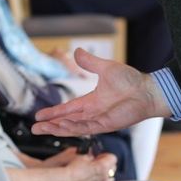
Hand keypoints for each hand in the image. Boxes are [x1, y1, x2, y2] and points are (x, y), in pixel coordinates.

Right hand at [32, 48, 170, 136]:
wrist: (146, 89)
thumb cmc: (130, 80)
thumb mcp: (104, 67)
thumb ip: (89, 61)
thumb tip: (76, 51)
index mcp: (91, 101)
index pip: (67, 108)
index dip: (54, 112)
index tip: (40, 115)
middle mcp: (92, 113)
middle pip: (66, 121)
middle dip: (50, 125)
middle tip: (34, 128)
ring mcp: (98, 120)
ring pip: (73, 127)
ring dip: (57, 129)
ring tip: (42, 129)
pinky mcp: (106, 125)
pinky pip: (85, 128)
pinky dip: (72, 128)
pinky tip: (61, 126)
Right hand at [66, 152, 117, 180]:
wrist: (67, 180)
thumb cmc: (73, 169)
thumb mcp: (82, 156)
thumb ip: (90, 155)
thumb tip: (92, 154)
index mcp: (103, 166)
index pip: (113, 157)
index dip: (105, 155)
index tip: (99, 155)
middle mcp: (105, 176)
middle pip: (113, 167)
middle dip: (107, 163)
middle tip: (97, 161)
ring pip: (111, 176)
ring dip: (106, 172)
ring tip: (96, 169)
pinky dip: (102, 179)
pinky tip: (93, 176)